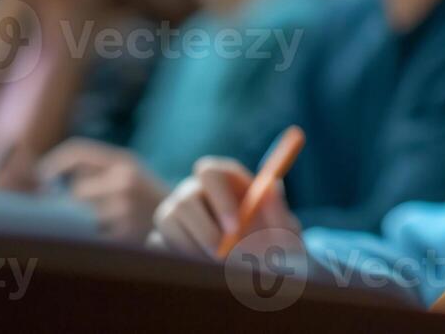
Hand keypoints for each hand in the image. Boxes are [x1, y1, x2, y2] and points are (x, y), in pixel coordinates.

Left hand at [38, 139, 168, 240]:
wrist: (185, 224)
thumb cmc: (146, 200)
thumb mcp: (129, 174)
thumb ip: (94, 172)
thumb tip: (44, 181)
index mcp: (125, 161)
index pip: (78, 152)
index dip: (54, 163)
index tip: (40, 177)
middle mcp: (125, 180)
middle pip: (75, 190)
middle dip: (67, 202)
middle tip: (66, 212)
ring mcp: (125, 208)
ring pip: (80, 215)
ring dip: (79, 222)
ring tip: (93, 226)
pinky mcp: (124, 234)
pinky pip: (90, 236)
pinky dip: (90, 238)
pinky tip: (104, 239)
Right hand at [149, 156, 299, 259]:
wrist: (262, 272)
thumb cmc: (276, 244)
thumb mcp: (285, 229)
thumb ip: (278, 208)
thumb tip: (272, 185)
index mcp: (226, 179)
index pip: (209, 171)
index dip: (219, 197)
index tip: (236, 226)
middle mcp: (197, 191)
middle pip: (185, 198)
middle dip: (204, 229)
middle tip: (222, 256)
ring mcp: (176, 213)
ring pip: (168, 221)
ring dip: (193, 247)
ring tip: (219, 265)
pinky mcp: (162, 237)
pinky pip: (159, 245)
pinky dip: (181, 259)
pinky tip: (202, 268)